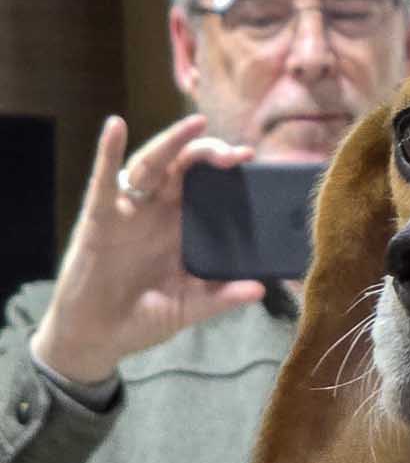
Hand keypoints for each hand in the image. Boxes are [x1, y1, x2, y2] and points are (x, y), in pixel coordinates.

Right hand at [28, 115, 262, 384]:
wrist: (96, 339)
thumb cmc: (143, 318)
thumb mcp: (188, 307)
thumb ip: (220, 298)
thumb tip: (259, 290)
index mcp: (184, 226)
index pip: (211, 185)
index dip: (231, 173)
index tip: (257, 167)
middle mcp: (158, 211)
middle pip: (186, 167)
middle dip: (212, 153)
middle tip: (240, 154)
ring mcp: (129, 211)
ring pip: (152, 164)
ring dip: (173, 141)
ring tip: (197, 123)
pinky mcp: (99, 218)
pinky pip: (103, 180)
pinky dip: (108, 151)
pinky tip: (116, 127)